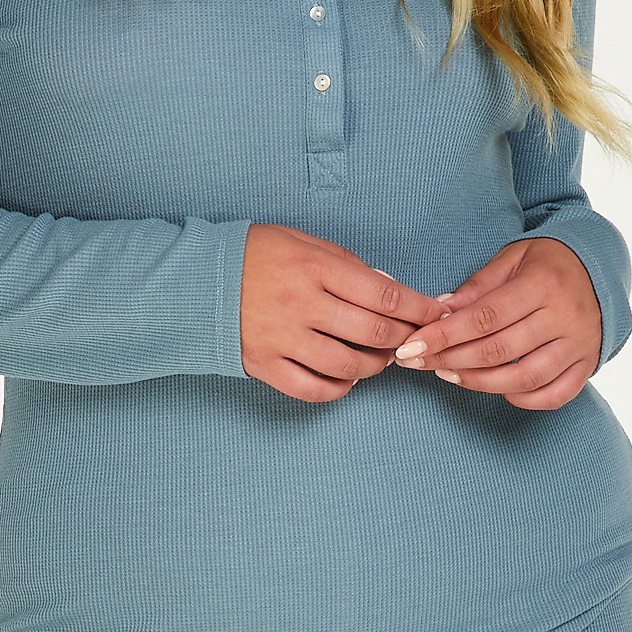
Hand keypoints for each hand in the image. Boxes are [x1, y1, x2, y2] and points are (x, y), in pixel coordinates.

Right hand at [240, 224, 442, 402]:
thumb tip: (389, 288)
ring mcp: (282, 339)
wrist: (195, 280)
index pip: (385, 294)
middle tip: (411, 338)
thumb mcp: (303, 242)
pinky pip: (313, 389)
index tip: (435, 314)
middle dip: (404, 338)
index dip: (419, 308)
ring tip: (380, 358)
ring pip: (348, 366)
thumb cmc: (254, 256)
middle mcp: (302, 304)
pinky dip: (339, 389)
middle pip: (374, 333)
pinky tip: (347, 378)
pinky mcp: (265, 365)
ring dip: (375, 366)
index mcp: (315, 268)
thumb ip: (347, 265)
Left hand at [394, 237, 600, 409]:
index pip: (485, 317)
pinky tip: (498, 389)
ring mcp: (580, 344)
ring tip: (449, 375)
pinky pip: (554, 395)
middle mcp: (566, 316)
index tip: (411, 346)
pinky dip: (524, 399)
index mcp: (544, 284)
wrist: (599, 268)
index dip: (444, 336)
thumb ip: (477, 287)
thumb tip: (439, 312)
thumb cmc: (546, 263)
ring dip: (480, 383)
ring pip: (525, 378)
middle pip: (500, 351)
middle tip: (420, 363)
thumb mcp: (511, 260)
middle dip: (451, 361)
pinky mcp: (588, 364)